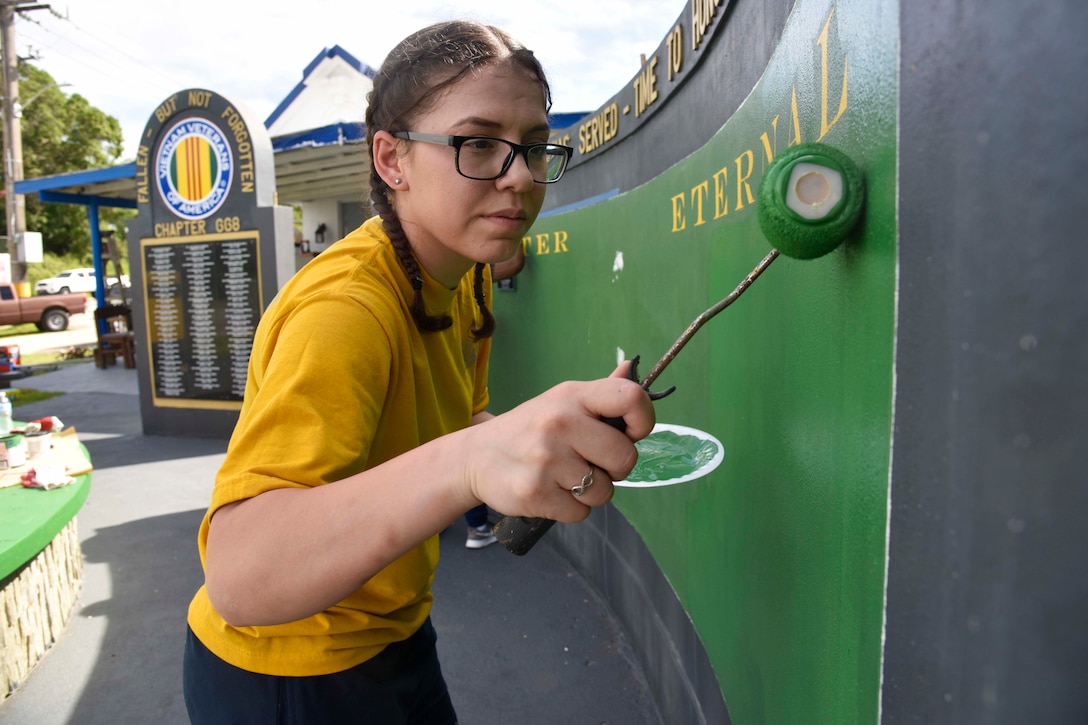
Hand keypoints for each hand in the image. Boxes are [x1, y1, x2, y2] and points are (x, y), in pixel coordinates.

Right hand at [465, 361, 654, 521]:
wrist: (475, 457)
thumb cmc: (529, 429)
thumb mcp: (560, 402)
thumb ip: (599, 393)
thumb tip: (629, 368)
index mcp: (573, 396)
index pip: (630, 397)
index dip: (643, 420)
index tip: (630, 433)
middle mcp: (560, 422)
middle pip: (625, 457)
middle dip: (615, 469)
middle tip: (591, 464)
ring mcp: (547, 459)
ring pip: (604, 491)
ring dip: (590, 491)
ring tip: (565, 478)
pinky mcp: (535, 492)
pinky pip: (580, 512)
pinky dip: (570, 508)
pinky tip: (551, 492)